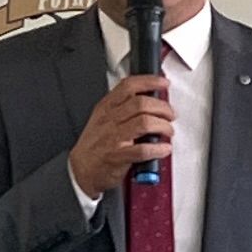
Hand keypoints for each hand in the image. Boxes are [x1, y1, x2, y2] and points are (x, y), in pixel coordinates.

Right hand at [70, 75, 174, 201]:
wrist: (81, 169)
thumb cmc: (94, 144)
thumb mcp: (102, 118)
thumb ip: (122, 106)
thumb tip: (149, 98)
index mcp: (106, 108)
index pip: (128, 86)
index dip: (150, 81)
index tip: (163, 83)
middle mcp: (110, 120)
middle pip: (141, 103)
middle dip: (162, 107)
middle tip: (170, 114)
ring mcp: (114, 138)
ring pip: (144, 123)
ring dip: (163, 126)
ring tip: (168, 131)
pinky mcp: (118, 157)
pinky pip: (143, 150)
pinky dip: (158, 149)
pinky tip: (164, 149)